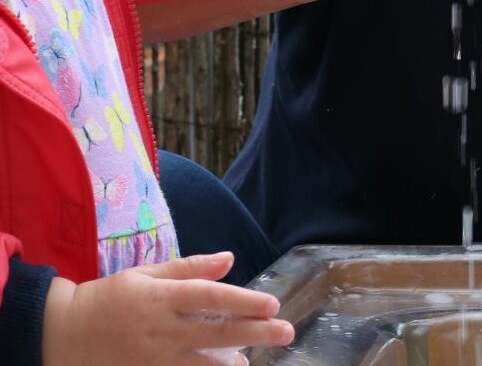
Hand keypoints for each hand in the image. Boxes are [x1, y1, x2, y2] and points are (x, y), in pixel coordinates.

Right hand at [42, 253, 293, 365]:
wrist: (62, 334)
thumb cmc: (108, 298)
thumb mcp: (146, 274)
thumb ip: (189, 268)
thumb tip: (229, 259)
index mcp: (163, 297)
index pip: (212, 298)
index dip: (245, 301)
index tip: (273, 305)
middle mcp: (162, 329)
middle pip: (217, 332)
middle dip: (256, 332)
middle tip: (287, 331)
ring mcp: (153, 358)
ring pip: (202, 364)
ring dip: (233, 362)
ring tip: (258, 358)